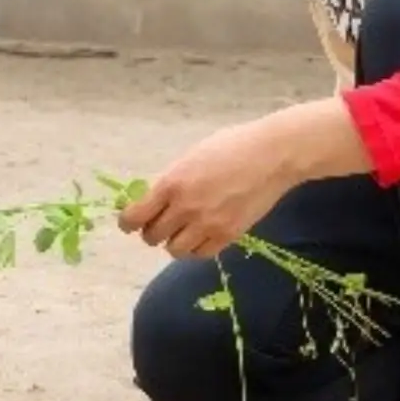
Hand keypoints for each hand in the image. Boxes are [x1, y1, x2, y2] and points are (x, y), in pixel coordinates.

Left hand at [117, 99, 373, 258]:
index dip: (127, 222)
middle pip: (152, 237)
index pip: (135, 216)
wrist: (272, 155)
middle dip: (151, 231)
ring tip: (182, 231)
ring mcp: (207, 225)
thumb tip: (151, 199)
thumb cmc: (231, 146)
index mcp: (171, 183)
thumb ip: (171, 181)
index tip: (129, 223)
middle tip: (159, 224)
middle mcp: (185, 208)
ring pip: (174, 250)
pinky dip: (196, 249)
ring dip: (173, 242)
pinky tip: (200, 236)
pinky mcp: (228, 236)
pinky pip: (201, 254)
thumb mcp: (191, 157)